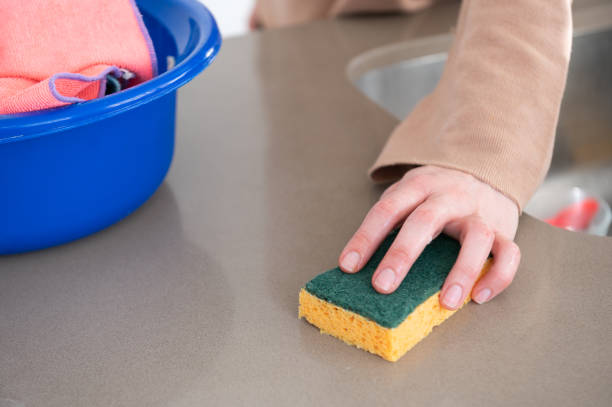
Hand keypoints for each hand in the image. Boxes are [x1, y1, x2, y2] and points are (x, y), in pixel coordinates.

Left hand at [338, 165, 520, 308]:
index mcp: (418, 186)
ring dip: (461, 271)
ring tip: (445, 303)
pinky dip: (497, 276)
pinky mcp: (504, 229)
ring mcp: (479, 212)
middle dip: (401, 254)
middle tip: (382, 286)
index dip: (366, 238)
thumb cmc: (434, 194)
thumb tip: (358, 266)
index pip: (387, 209)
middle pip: (425, 220)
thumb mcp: (409, 195)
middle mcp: (449, 196)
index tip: (348, 266)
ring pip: (476, 237)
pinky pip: (509, 252)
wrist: (483, 169)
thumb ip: (391, 221)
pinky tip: (479, 297)